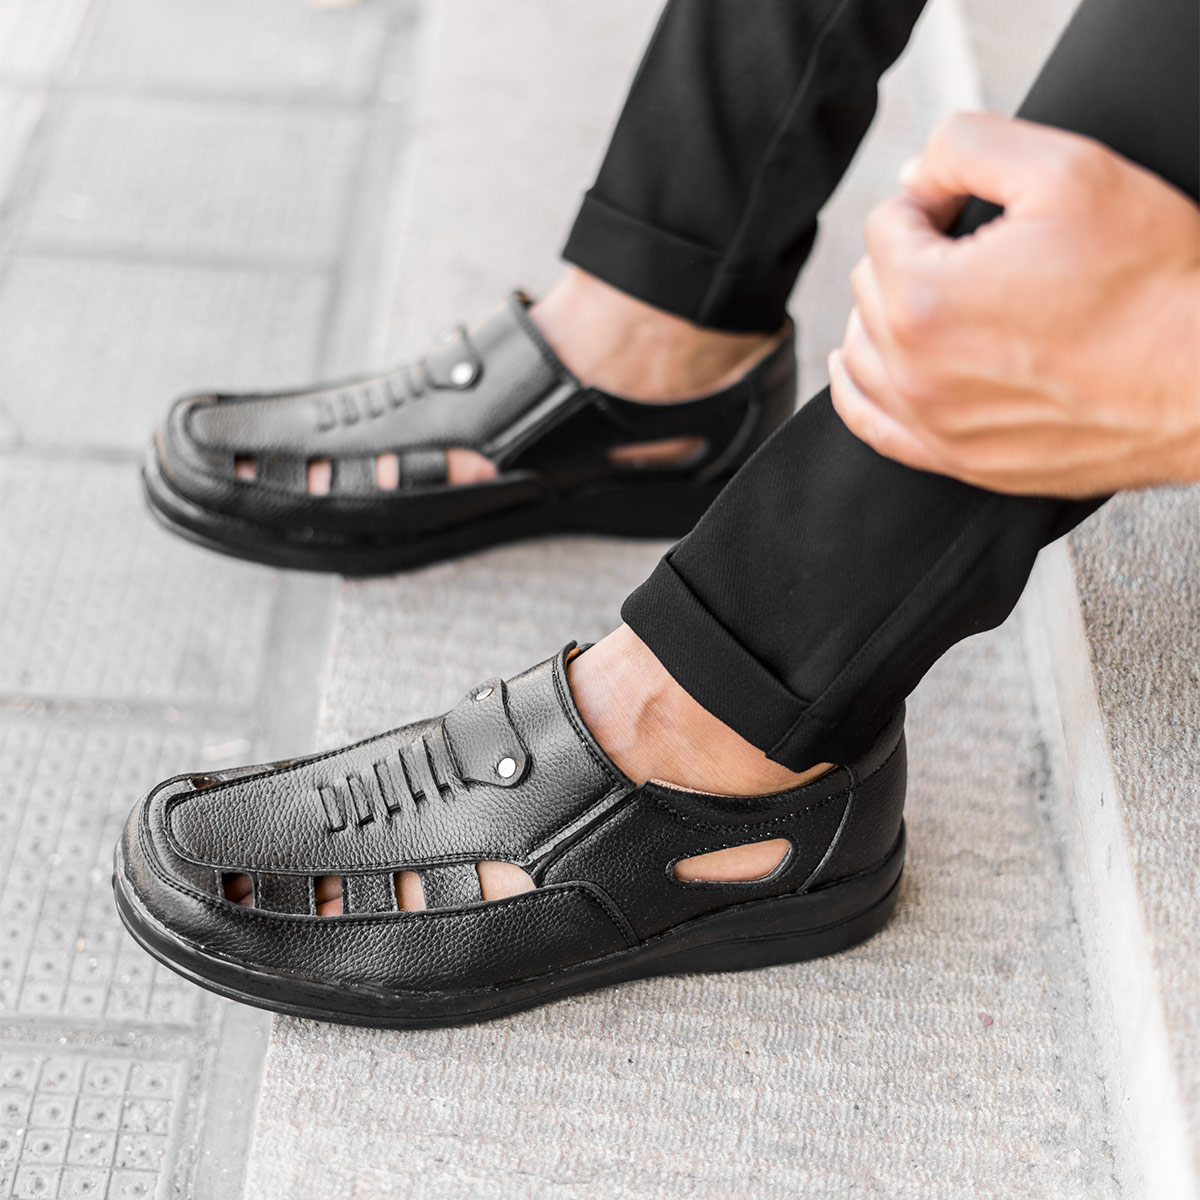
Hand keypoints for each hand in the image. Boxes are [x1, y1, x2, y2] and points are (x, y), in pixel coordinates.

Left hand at [829, 113, 1199, 496]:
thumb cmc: (1151, 287)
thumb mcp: (1070, 170)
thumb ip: (969, 147)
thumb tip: (917, 175)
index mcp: (925, 298)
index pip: (885, 224)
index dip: (933, 200)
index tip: (973, 208)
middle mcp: (914, 371)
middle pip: (869, 286)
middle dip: (910, 255)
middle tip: (976, 250)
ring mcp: (930, 422)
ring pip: (862, 352)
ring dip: (885, 314)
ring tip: (935, 295)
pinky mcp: (953, 457)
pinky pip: (871, 424)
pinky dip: (861, 388)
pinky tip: (863, 365)